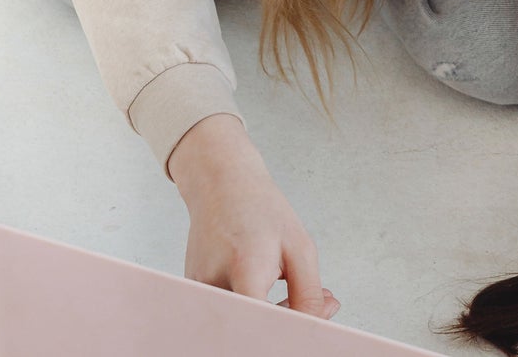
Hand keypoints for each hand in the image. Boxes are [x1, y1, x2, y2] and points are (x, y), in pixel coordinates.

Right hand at [169, 114, 337, 318]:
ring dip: (267, 320)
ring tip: (280, 285)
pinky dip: (250, 312)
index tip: (306, 329)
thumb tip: (323, 320)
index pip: (263, 324)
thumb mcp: (298, 245)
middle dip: (283, 328)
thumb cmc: (261, 211)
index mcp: (245, 268)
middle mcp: (215, 285)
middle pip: (250, 332)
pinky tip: (260, 285)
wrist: (222, 186)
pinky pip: (227, 316)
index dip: (286, 332)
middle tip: (304, 304)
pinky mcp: (194, 296)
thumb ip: (310, 291)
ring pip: (239, 327)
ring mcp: (199, 293)